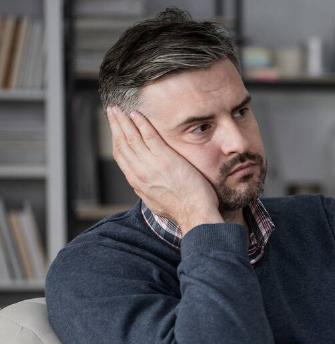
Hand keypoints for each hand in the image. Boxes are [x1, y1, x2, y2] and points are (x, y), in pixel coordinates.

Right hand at [107, 106, 221, 231]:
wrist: (194, 214)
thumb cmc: (181, 210)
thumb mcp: (156, 203)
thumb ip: (147, 190)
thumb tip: (143, 185)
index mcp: (137, 182)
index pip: (121, 156)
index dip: (115, 140)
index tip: (114, 129)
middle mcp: (139, 172)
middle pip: (121, 144)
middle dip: (114, 126)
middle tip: (111, 112)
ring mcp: (151, 165)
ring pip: (131, 138)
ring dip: (123, 121)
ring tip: (117, 109)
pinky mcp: (165, 159)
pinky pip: (149, 136)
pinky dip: (141, 124)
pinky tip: (136, 114)